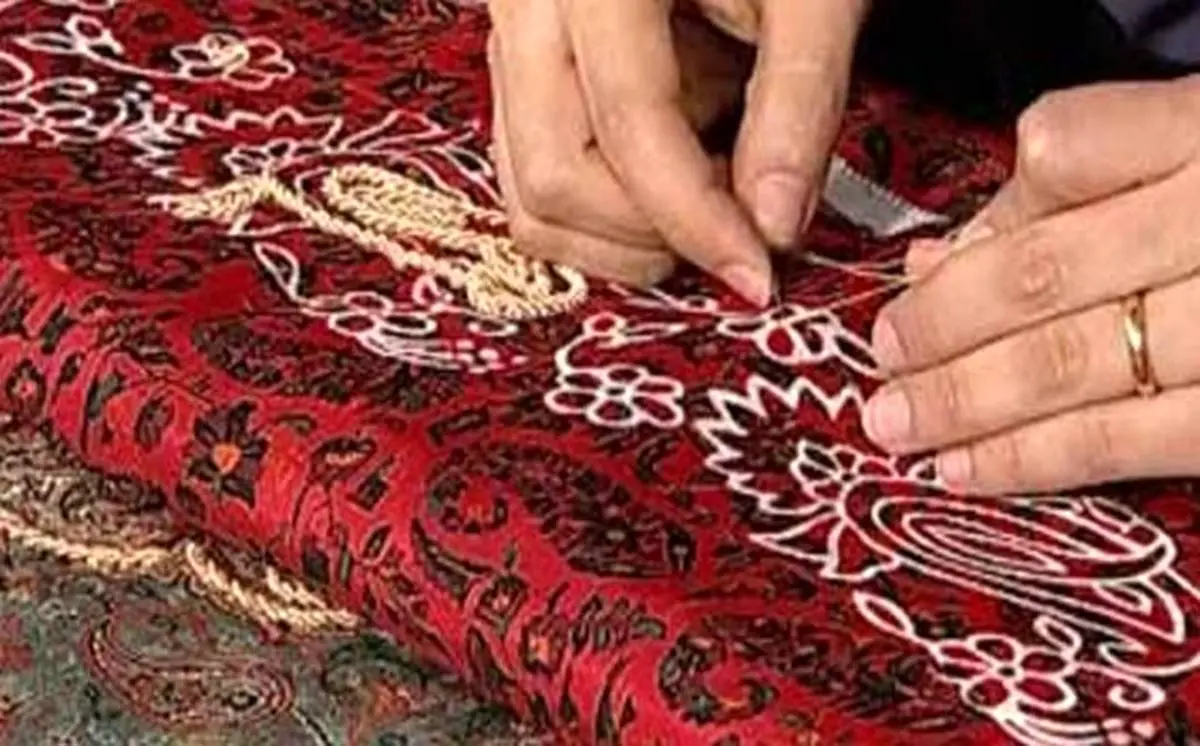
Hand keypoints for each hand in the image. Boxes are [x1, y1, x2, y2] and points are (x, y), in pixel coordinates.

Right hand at [487, 0, 868, 304]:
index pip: (629, 127)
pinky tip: (672, 170)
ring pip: (529, 193)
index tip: (759, 273)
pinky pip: (531, 177)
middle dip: (650, 234)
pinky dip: (602, 210)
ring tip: (707, 185)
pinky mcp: (520, 72)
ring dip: (622, 232)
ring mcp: (511, 43)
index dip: (697, 220)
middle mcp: (526, 8)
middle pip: (553, 178)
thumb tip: (775, 226)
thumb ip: (798, 100)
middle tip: (735, 229)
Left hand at [864, 75, 1199, 493]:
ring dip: (966, 404)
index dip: (980, 225)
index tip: (915, 278)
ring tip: (893, 426)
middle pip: (1050, 274)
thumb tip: (939, 259)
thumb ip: (1079, 190)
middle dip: (943, 329)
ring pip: (1081, 362)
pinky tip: (966, 473)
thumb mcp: (1198, 154)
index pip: (1067, 152)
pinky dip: (1039, 460)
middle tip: (880, 362)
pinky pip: (1140, 439)